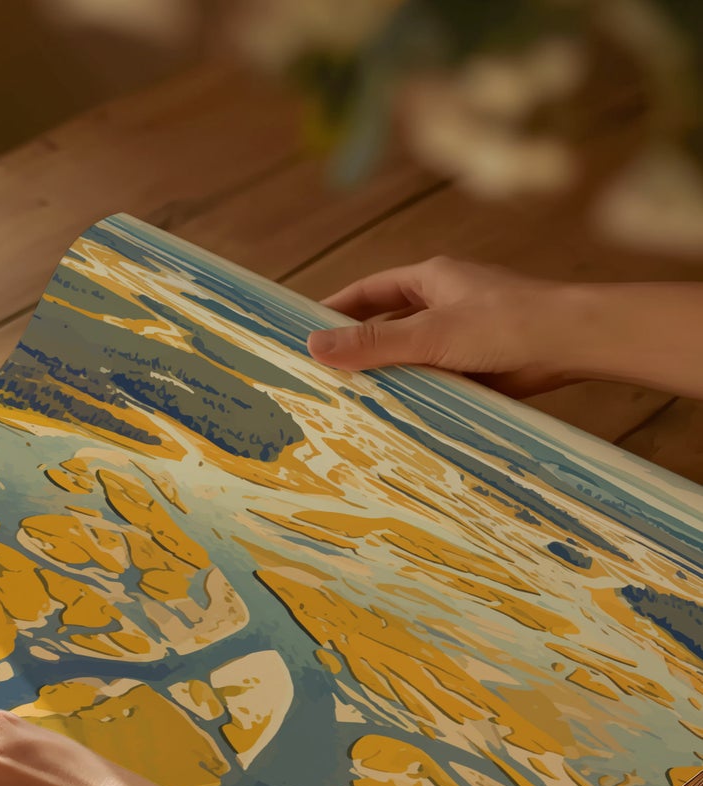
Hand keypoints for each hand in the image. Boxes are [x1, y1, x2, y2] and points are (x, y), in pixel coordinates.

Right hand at [306, 256, 575, 395]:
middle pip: (387, 324)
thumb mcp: (429, 333)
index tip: (303, 331)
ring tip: (348, 403)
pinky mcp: (477, 365)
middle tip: (319, 375)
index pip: (369, 291)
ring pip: (410, 355)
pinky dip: (414, 394)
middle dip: (357, 348)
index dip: (336, 309)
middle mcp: (444, 303)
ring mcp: (461, 335)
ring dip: (386, 375)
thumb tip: (312, 346)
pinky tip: (394, 416)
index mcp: (431, 279)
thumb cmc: (504, 323)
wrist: (572, 343)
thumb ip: (372, 342)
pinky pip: (434, 379)